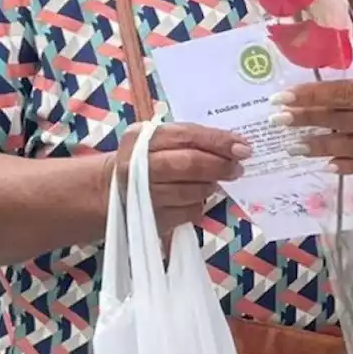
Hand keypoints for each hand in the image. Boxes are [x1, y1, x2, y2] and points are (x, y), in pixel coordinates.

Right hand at [114, 121, 248, 234]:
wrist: (108, 190)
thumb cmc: (145, 161)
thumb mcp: (159, 141)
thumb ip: (192, 139)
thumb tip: (236, 146)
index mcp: (141, 137)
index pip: (187, 135)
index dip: (218, 141)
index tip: (244, 147)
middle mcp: (137, 165)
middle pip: (189, 164)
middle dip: (220, 166)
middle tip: (237, 168)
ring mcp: (142, 194)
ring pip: (191, 191)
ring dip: (209, 186)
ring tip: (213, 181)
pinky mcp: (150, 218)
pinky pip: (188, 211)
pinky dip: (198, 204)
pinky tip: (195, 197)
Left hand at [275, 77, 352, 183]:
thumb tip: (348, 88)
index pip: (344, 92)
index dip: (311, 95)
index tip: (285, 97)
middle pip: (340, 120)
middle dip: (305, 120)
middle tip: (277, 121)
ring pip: (348, 146)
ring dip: (317, 146)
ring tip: (293, 146)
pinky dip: (345, 164)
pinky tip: (327, 164)